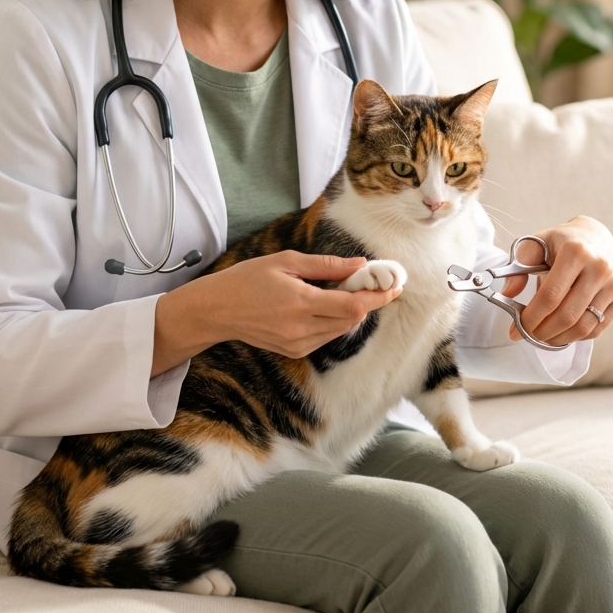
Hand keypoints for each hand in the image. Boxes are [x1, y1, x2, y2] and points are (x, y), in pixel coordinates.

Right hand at [152, 251, 402, 374]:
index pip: (353, 305)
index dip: (378, 297)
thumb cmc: (247, 280)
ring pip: (341, 329)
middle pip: (352, 319)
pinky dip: (333, 320)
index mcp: (301, 303)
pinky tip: (324, 304)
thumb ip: (326, 266)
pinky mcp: (294, 350)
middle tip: (372, 281)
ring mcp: (298, 343)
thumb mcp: (286, 262)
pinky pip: (326, 336)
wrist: (218, 310)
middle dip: (367, 300)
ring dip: (350, 310)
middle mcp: (302, 328)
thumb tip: (358, 264)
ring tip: (345, 289)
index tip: (394, 286)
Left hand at [501, 216, 612, 346]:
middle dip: (543, 332)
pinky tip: (562, 333)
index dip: (531, 317)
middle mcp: (599, 268)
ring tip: (542, 338)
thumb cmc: (560, 242)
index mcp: (575, 252)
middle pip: (567, 315)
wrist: (596, 236)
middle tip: (527, 335)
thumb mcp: (535, 244)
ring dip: (559, 338)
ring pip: (584, 326)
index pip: (550, 295)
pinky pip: (598, 327)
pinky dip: (577, 337)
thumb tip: (507, 294)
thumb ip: (517, 268)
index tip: (516, 328)